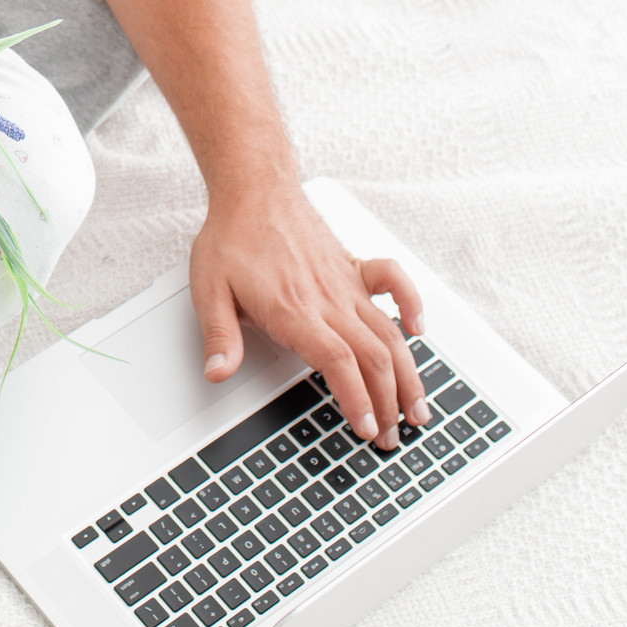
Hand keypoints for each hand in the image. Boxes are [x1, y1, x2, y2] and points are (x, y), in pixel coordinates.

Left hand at [188, 183, 429, 448]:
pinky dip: (412, 304)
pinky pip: (394, 282)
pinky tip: (418, 330)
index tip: (367, 428)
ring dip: (408, 373)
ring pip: (389, 332)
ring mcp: (346, 283)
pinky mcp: (354, 267)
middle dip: (387, 403)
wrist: (254, 189)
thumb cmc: (232, 237)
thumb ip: (219, 336)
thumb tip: (217, 373)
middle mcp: (328, 298)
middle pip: (371, 356)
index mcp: (294, 309)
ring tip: (417, 409)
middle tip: (391, 437)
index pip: (336, 361)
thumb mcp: (209, 289)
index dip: (357, 398)